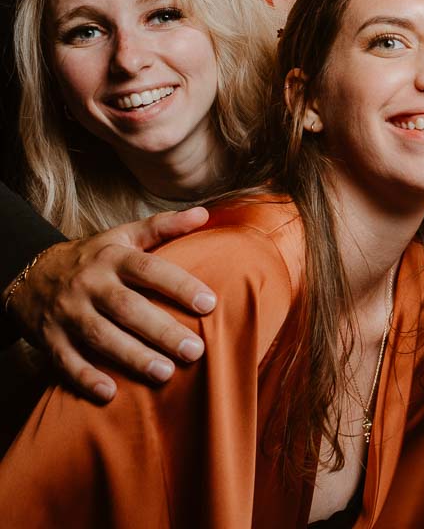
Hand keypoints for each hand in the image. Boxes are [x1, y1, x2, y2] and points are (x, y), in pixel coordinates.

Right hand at [8, 207, 216, 402]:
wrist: (29, 274)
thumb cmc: (92, 257)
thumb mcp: (123, 235)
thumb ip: (163, 226)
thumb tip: (205, 214)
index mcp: (113, 258)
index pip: (149, 269)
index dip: (179, 286)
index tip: (209, 304)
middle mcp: (90, 285)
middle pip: (128, 308)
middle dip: (162, 331)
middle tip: (195, 350)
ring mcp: (68, 313)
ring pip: (101, 337)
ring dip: (133, 357)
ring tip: (166, 373)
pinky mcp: (50, 339)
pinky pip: (66, 361)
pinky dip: (86, 378)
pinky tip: (111, 393)